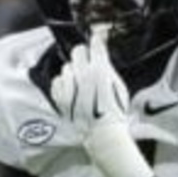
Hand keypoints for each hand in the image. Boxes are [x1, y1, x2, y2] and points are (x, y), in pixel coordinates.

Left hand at [47, 42, 152, 176]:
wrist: (102, 134)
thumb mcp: (119, 86)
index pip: (94, 44)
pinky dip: (64, 84)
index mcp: (100, 70)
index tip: (97, 43)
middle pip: (77, 51)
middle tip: (89, 63)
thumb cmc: (114, 112)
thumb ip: (108, 67)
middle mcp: (83, 75)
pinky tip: (73, 91)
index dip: (97, 42)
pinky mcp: (60, 97)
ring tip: (82, 84)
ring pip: (67, 67)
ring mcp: (69, 86)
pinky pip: (58, 81)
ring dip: (74, 72)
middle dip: (84, 55)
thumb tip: (101, 53)